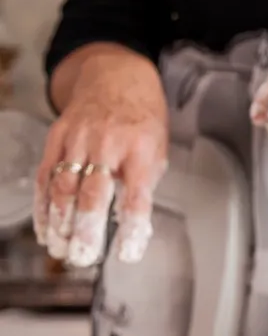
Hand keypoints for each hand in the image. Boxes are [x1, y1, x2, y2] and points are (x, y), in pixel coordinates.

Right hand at [34, 58, 167, 267]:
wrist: (116, 78)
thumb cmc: (142, 120)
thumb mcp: (157, 149)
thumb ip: (145, 185)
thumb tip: (135, 227)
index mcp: (141, 149)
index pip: (137, 195)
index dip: (131, 227)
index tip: (128, 253)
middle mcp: (108, 144)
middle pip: (93, 193)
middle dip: (86, 229)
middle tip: (83, 256)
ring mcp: (79, 139)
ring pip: (64, 187)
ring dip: (60, 223)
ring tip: (61, 249)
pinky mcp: (57, 138)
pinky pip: (45, 175)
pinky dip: (43, 205)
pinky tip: (45, 227)